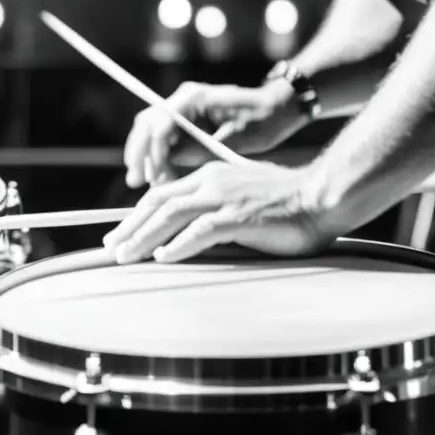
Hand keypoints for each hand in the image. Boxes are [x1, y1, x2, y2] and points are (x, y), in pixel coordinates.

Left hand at [103, 161, 338, 263]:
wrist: (322, 197)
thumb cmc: (288, 205)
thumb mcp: (242, 200)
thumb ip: (215, 212)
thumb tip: (190, 237)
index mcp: (211, 176)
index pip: (163, 195)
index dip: (138, 215)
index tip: (122, 234)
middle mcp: (212, 181)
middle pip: (158, 203)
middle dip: (130, 227)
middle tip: (111, 249)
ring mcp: (224, 197)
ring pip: (171, 215)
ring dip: (144, 237)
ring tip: (127, 257)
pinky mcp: (239, 216)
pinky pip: (201, 231)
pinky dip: (179, 245)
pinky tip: (164, 258)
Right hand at [123, 80, 306, 187]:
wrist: (278, 108)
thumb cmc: (264, 119)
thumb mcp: (238, 138)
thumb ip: (203, 149)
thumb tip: (172, 164)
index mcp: (196, 97)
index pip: (162, 122)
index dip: (156, 152)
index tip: (157, 178)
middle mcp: (184, 98)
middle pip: (147, 123)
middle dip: (140, 153)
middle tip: (136, 182)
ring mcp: (184, 108)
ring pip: (150, 130)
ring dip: (144, 156)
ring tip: (141, 183)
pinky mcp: (187, 121)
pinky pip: (163, 137)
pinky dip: (157, 156)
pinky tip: (157, 178)